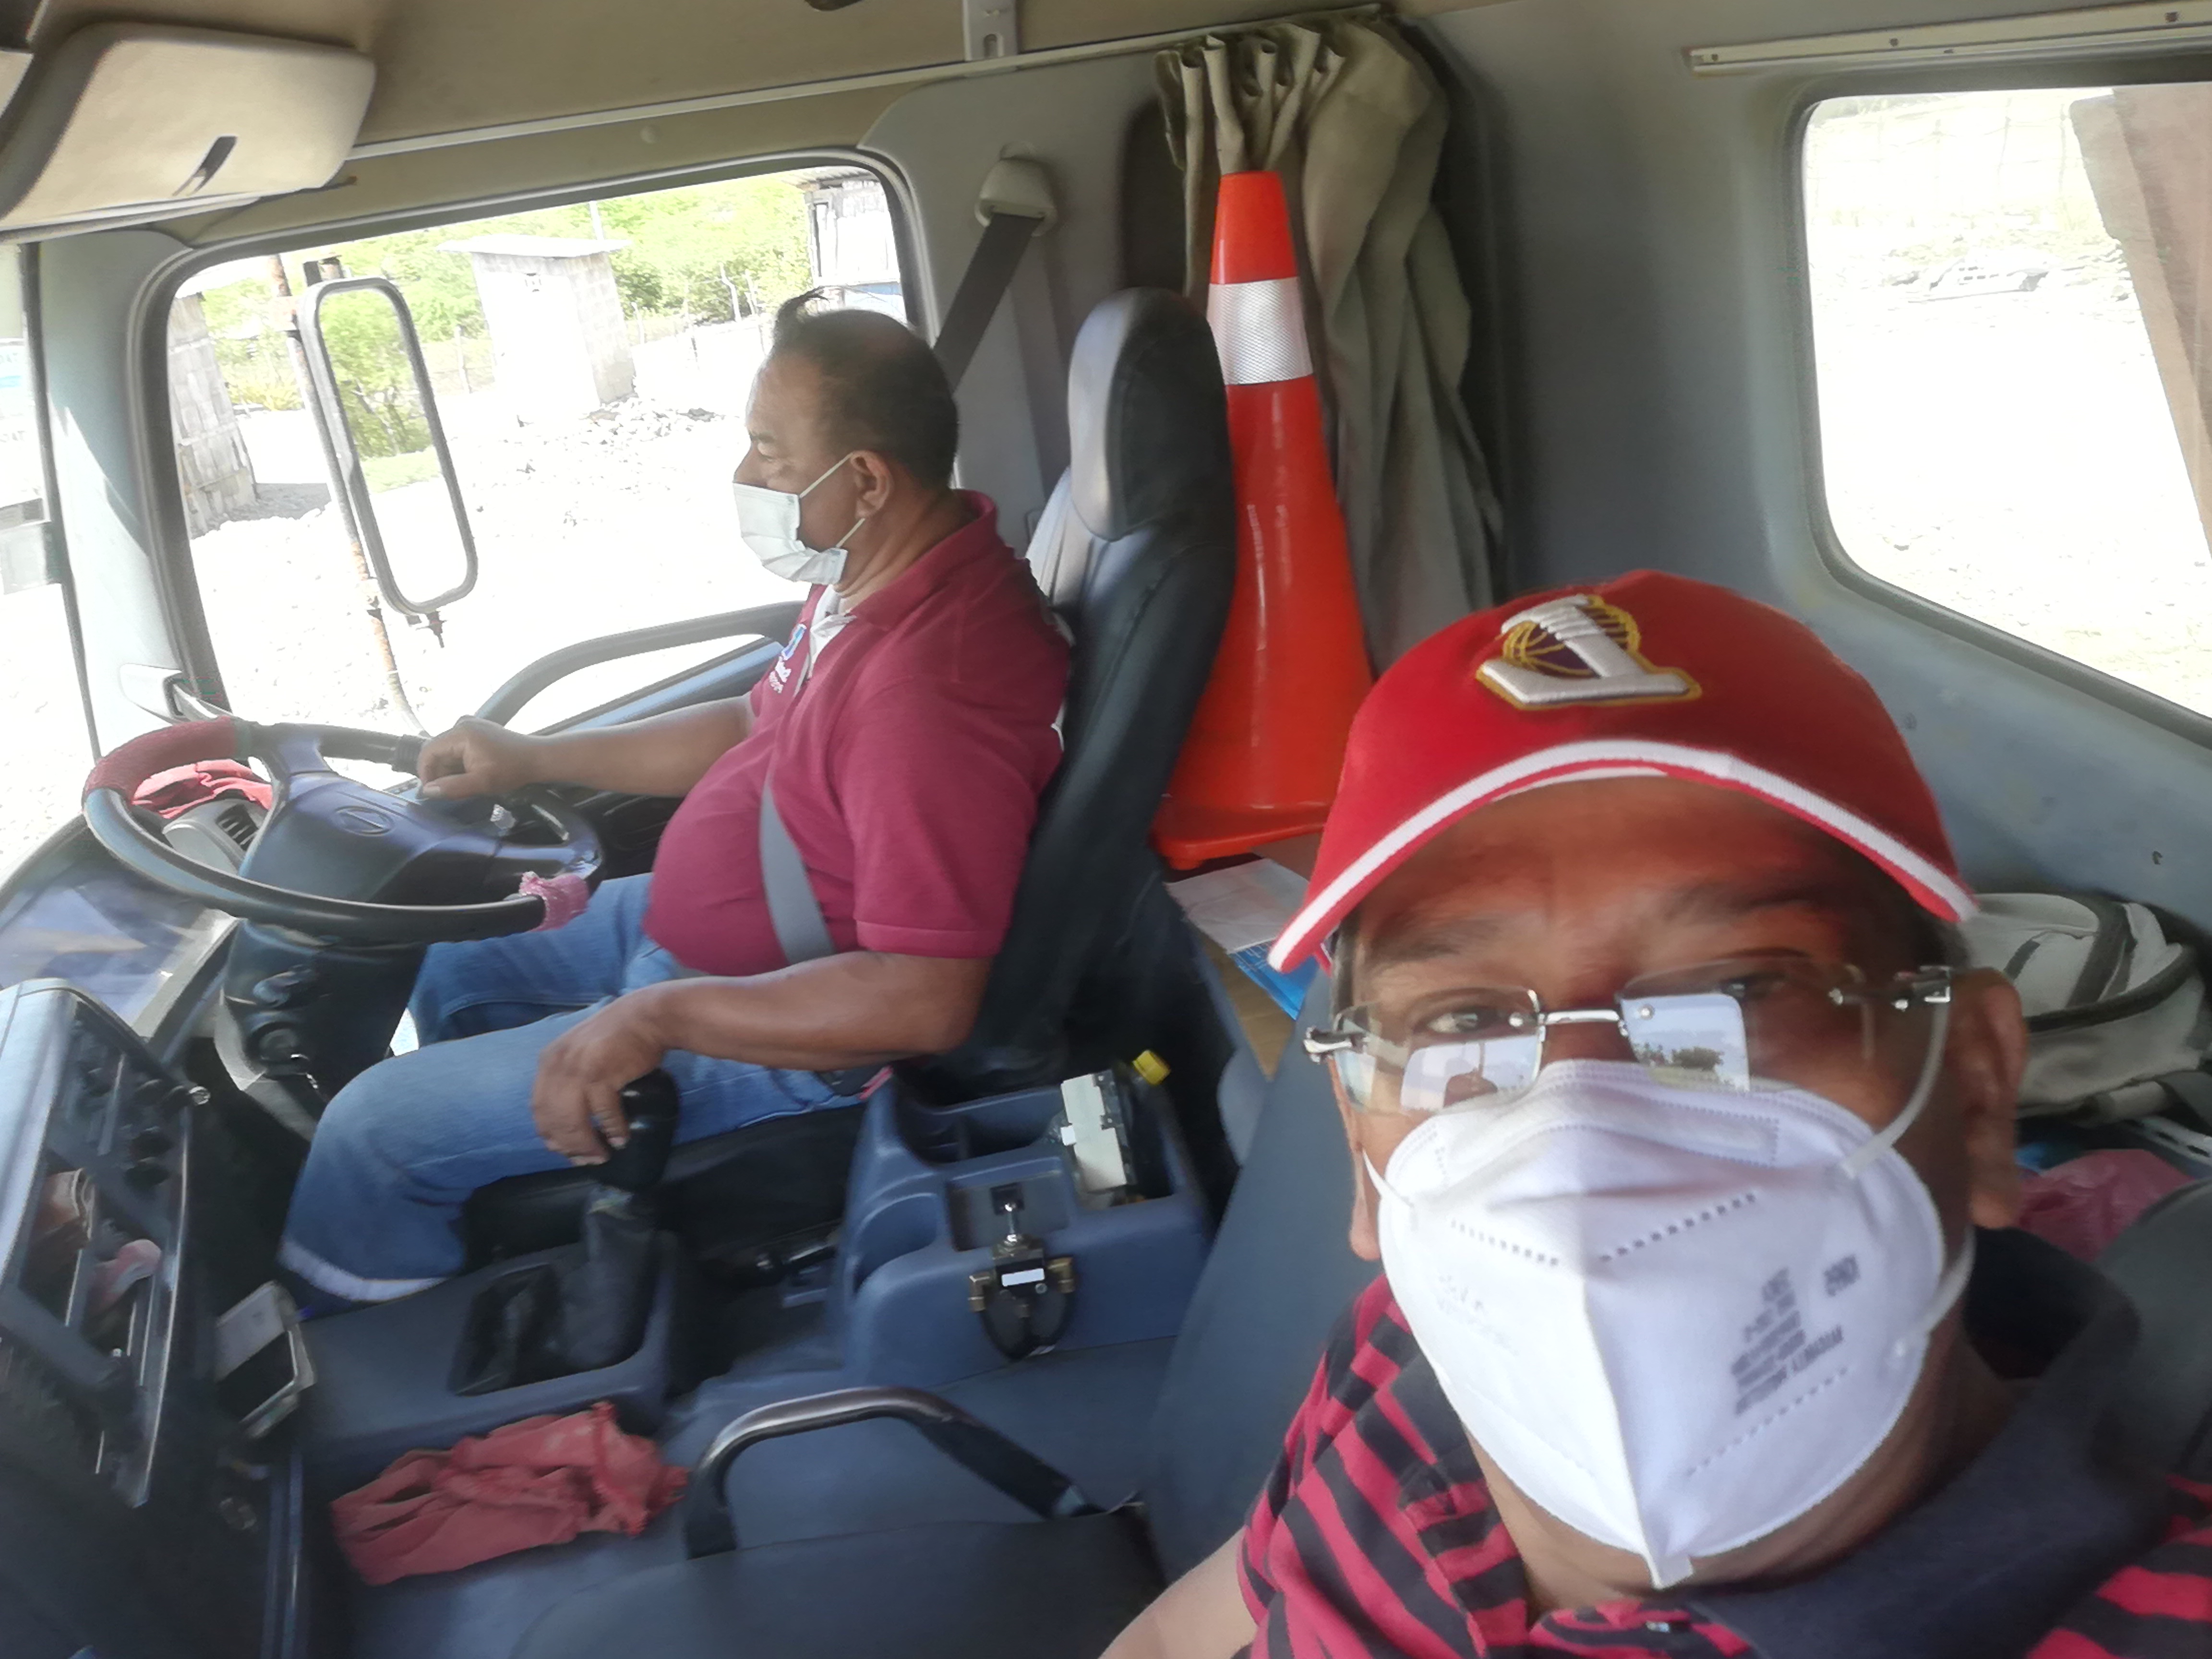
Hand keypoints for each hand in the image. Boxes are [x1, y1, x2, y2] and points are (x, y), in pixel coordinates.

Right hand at [417, 716, 544, 800]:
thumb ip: (452, 787)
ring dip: (450, 769)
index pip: (428, 751)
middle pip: (437, 750)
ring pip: (447, 751)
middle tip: (449, 791)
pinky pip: (458, 748)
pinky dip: (460, 763)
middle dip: (439, 772)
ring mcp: (470, 725)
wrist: (538, 758)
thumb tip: (427, 791)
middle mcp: (462, 724)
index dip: (425, 773)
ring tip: (464, 783)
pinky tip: (470, 774)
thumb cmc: (512, 769)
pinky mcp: (478, 731)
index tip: (431, 791)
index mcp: (460, 733)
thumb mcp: (481, 783)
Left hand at [531, 992, 672, 1163]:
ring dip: (586, 1144)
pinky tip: (621, 1138)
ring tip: (600, 1156)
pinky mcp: (602, 1073)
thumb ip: (568, 1079)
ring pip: (573, 1121)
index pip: (540, 1109)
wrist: (646, 1015)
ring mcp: (579, 1070)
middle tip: (585, 1160)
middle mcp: (558, 1066)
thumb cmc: (617, 1036)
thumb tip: (568, 1121)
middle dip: (569, 1145)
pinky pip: (603, 1113)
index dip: (551, 1135)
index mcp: (548, 1061)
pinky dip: (612, 1129)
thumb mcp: (580, 1053)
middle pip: (554, 1119)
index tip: (566, 1151)